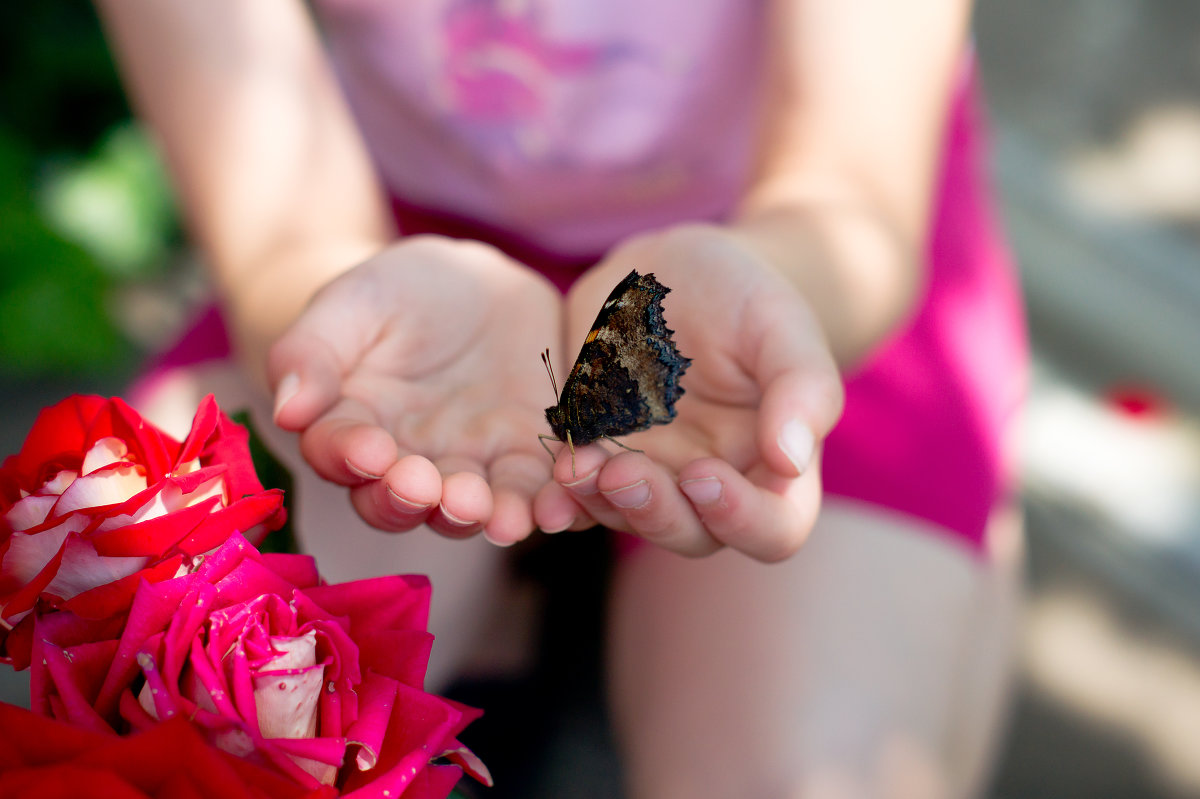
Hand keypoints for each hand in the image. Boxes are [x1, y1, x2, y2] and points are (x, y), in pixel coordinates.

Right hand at [269, 236, 560, 544]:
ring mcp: (471, 467)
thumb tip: (287, 409)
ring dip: (486, 518)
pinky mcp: (528, 459)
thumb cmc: (402, 290)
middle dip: (418, 500)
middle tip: (432, 488)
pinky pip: (538, 491)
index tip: (369, 451)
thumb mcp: (354, 302)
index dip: (352, 458)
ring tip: (500, 516)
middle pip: (405, 501)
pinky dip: (548, 506)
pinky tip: (559, 508)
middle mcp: (408, 463)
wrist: (479, 285)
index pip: (341, 455)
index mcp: (354, 428)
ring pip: (473, 509)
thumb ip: (313, 351)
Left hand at [533, 224, 843, 561]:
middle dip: (655, 513)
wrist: (671, 270)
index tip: (703, 476)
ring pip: (627, 519)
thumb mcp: (782, 323)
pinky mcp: (599, 455)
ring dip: (600, 503)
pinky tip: (551, 467)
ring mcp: (651, 475)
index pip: (772, 529)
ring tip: (574, 466)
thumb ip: (801, 387)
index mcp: (773, 467)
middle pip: (692, 535)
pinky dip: (561, 492)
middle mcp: (711, 486)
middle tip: (622, 472)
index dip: (741, 520)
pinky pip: (577, 492)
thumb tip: (790, 461)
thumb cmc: (744, 296)